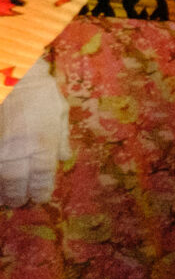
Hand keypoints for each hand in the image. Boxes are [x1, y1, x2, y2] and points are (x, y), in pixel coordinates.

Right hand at [0, 59, 71, 208]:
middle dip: (17, 196)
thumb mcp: (60, 110)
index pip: (42, 176)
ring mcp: (1, 147)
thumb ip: (61, 137)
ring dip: (1, 192)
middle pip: (17, 182)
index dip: (40, 191)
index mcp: (43, 142)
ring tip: (4, 199)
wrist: (13, 76)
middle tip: (18, 203)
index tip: (39, 199)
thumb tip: (64, 158)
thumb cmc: (38, 90)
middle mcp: (20, 149)